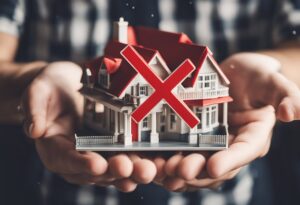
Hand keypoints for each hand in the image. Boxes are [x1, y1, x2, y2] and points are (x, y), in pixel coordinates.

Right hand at [22, 62, 156, 191]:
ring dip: (129, 172)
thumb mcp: (40, 90)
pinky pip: (124, 160)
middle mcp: (75, 157)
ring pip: (112, 170)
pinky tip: (151, 163)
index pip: (65, 160)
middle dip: (111, 172)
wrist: (70, 85)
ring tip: (144, 170)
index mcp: (54, 147)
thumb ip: (34, 108)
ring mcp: (95, 154)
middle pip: (92, 172)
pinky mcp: (111, 149)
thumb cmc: (52, 88)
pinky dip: (137, 163)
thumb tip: (33, 130)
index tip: (96, 165)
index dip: (80, 164)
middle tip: (127, 168)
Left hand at [152, 53, 299, 190]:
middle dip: (198, 171)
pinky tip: (157, 162)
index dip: (230, 160)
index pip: (245, 151)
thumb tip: (292, 113)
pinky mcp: (195, 139)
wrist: (235, 74)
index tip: (212, 166)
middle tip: (178, 170)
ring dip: (181, 171)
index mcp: (254, 135)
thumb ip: (285, 94)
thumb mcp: (270, 80)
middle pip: (218, 165)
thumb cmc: (255, 76)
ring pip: (198, 165)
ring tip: (163, 171)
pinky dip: (171, 161)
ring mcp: (212, 144)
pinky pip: (184, 155)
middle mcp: (232, 145)